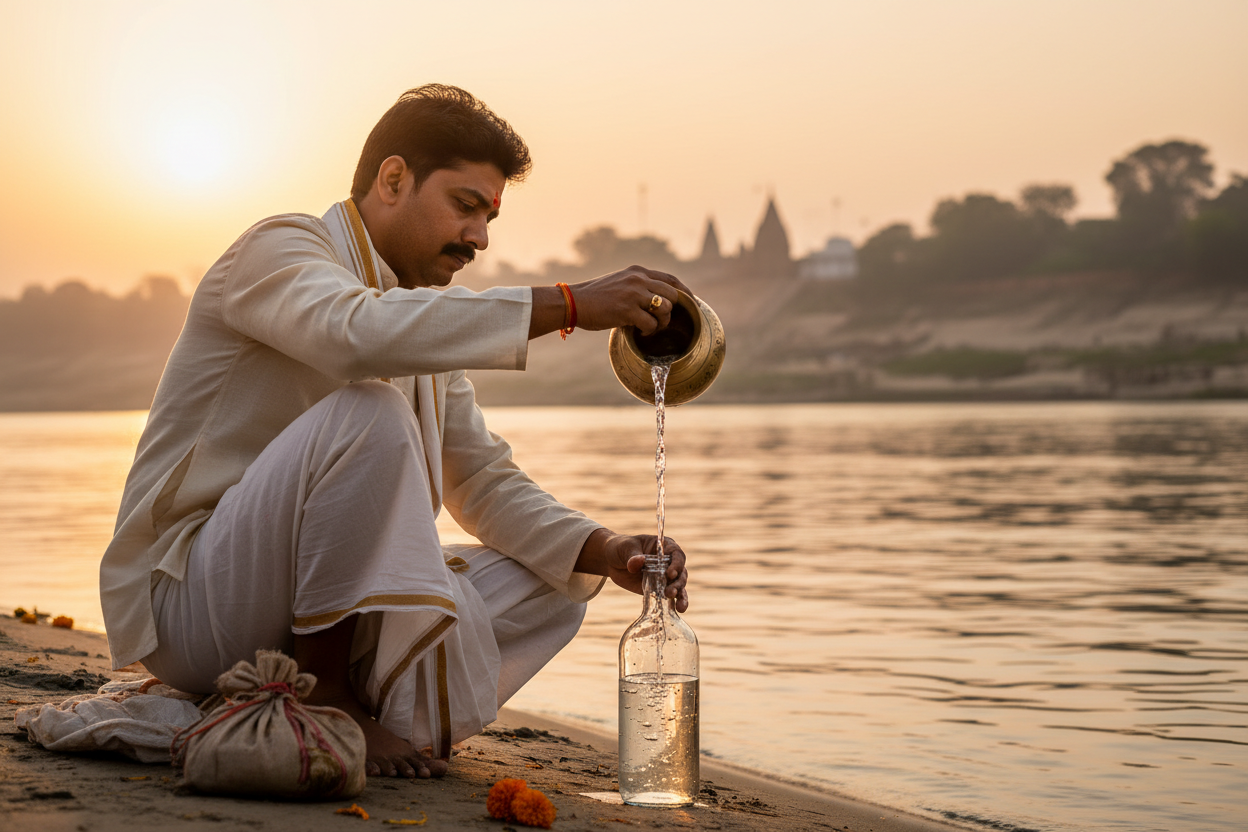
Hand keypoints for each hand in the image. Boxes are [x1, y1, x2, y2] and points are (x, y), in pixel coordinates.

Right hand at [528, 266, 693, 339]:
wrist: (574, 302)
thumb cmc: (594, 297)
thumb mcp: (619, 282)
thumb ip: (637, 285)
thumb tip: (655, 299)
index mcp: (638, 271)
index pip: (671, 279)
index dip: (685, 292)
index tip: (692, 304)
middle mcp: (639, 279)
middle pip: (673, 295)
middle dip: (672, 312)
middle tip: (662, 322)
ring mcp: (634, 294)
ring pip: (666, 309)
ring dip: (662, 323)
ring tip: (651, 328)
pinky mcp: (628, 310)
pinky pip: (651, 324)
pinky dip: (649, 331)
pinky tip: (640, 332)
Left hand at [575, 529, 689, 611]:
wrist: (612, 561)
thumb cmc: (621, 548)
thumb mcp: (626, 548)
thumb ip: (632, 556)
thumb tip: (638, 562)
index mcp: (665, 547)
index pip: (676, 554)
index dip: (676, 564)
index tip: (670, 574)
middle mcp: (669, 562)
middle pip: (681, 573)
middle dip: (678, 583)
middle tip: (670, 592)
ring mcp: (665, 577)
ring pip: (679, 586)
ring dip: (681, 595)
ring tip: (680, 607)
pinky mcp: (658, 589)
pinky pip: (670, 597)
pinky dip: (675, 603)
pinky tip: (679, 610)